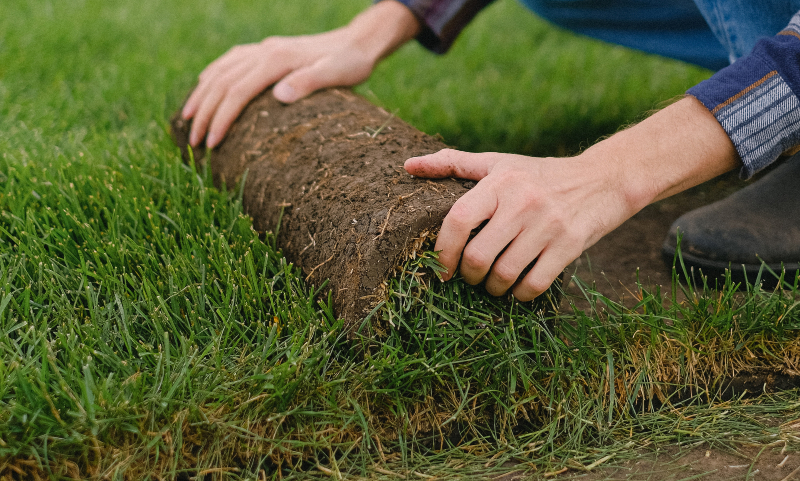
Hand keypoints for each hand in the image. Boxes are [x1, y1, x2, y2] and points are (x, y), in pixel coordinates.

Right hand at [181, 0, 419, 148]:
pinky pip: (230, 61)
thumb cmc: (351, 64)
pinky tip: (205, 85)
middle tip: (193, 142)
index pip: (238, 91)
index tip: (211, 144)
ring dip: (201, 95)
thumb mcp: (337, 74)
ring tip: (187, 119)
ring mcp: (263, 49)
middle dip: (204, 113)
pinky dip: (213, 74)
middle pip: (222, 82)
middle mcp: (264, 51)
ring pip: (221, 70)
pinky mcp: (267, 51)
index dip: (221, 118)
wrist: (358, 43)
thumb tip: (279, 95)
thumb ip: (310, 82)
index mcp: (276, 59)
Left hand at [404, 98, 739, 300]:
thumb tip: (409, 165)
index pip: (458, 220)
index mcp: (500, 182)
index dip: (443, 250)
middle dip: (468, 276)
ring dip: (492, 289)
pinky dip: (519, 295)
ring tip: (491, 285)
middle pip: (478, 256)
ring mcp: (547, 225)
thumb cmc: (540, 174)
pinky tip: (517, 289)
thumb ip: (453, 163)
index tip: (441, 267)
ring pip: (504, 275)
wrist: (603, 179)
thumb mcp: (499, 163)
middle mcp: (522, 202)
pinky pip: (534, 284)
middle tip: (469, 277)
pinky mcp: (570, 246)